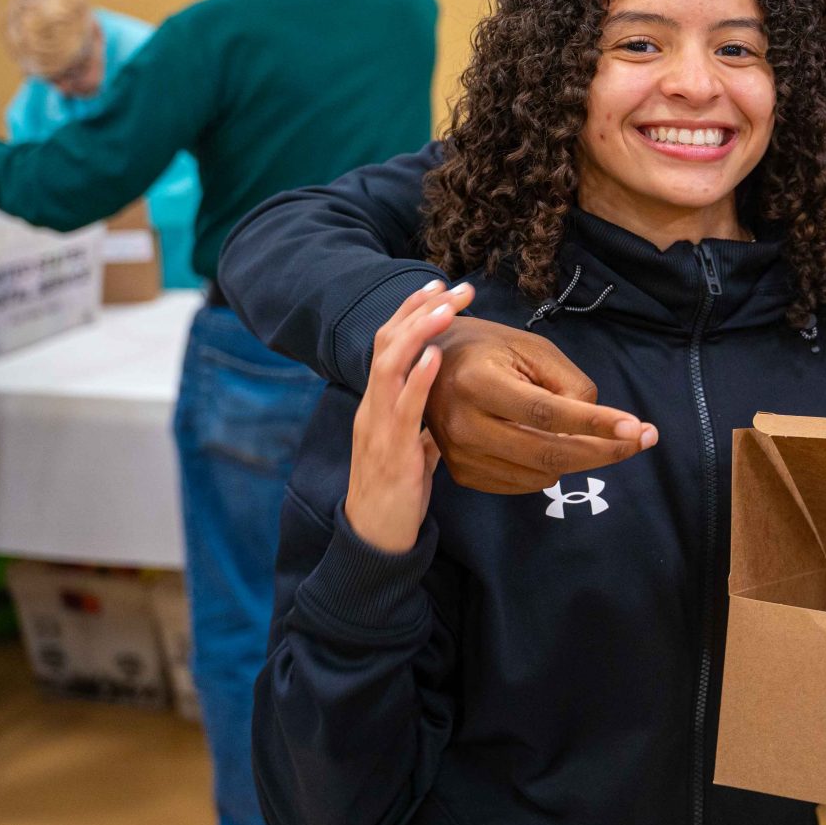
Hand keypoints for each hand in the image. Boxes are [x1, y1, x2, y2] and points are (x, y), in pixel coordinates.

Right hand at [346, 282, 461, 553]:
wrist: (375, 539)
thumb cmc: (395, 494)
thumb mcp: (411, 450)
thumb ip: (421, 426)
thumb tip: (440, 413)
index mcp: (377, 403)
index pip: (387, 343)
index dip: (410, 311)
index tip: (439, 285)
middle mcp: (372, 406)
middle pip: (386, 343)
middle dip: (419, 309)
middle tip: (453, 285)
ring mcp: (378, 427)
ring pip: (389, 366)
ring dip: (418, 333)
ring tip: (445, 309)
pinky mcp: (391, 452)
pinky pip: (403, 409)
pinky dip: (417, 379)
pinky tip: (434, 357)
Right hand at [424, 299, 657, 495]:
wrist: (427, 364)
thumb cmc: (489, 349)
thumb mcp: (532, 349)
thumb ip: (569, 385)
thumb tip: (596, 428)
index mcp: (478, 383)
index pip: (548, 414)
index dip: (597, 424)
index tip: (638, 429)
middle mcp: (463, 425)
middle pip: (547, 454)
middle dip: (603, 451)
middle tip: (642, 440)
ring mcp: (459, 455)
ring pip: (538, 476)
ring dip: (579, 460)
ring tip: (597, 437)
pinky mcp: (461, 473)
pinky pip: (521, 484)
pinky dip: (549, 470)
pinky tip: (557, 445)